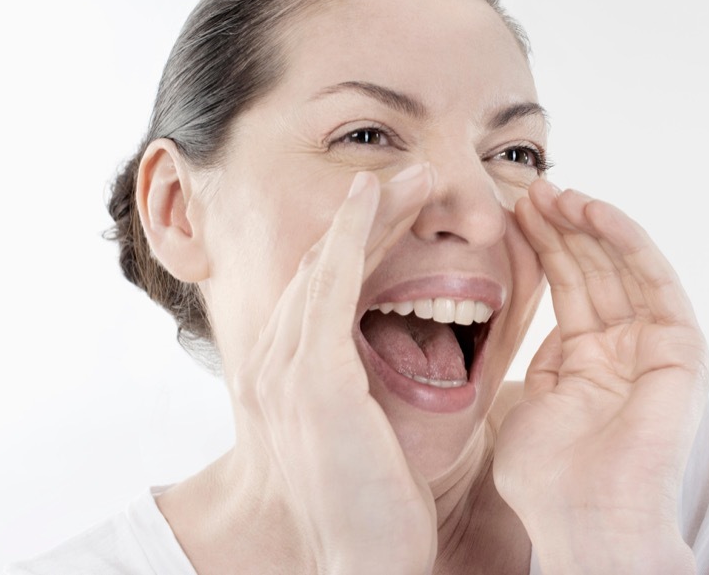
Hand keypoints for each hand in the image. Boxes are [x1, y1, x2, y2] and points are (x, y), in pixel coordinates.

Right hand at [230, 166, 437, 574]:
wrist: (350, 563)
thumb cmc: (370, 503)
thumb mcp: (374, 429)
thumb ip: (386, 379)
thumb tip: (432, 343)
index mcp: (293, 373)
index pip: (327, 288)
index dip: (362, 242)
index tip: (401, 208)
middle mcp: (276, 362)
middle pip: (322, 264)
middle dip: (367, 215)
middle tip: (411, 175)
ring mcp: (287, 367)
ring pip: (328, 262)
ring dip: (369, 211)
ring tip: (411, 174)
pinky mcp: (312, 377)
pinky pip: (330, 285)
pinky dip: (350, 234)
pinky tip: (372, 196)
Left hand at [494, 180, 708, 573]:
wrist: (584, 521)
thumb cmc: (548, 479)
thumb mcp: (529, 400)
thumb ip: (540, 355)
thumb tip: (535, 313)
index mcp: (590, 361)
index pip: (568, 287)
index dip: (542, 247)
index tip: (512, 213)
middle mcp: (626, 347)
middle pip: (595, 269)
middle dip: (562, 226)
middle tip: (530, 190)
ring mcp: (656, 345)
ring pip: (623, 266)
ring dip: (590, 223)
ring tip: (553, 191)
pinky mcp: (683, 346)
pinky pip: (654, 279)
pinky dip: (625, 239)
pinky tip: (592, 210)